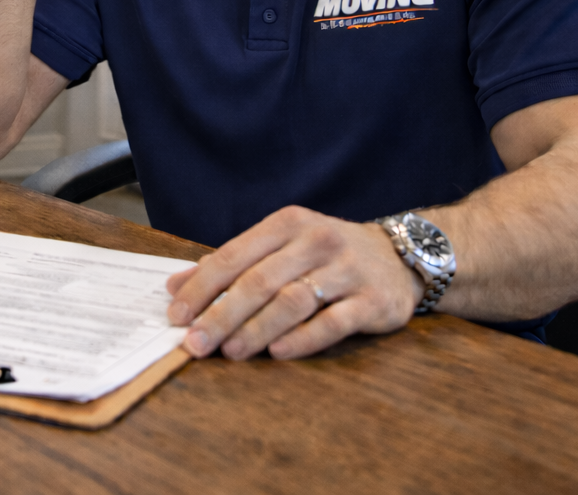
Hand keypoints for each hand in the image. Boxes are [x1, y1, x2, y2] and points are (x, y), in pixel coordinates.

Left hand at [165, 206, 424, 360]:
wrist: (401, 256)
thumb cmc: (325, 254)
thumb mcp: (280, 246)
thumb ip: (230, 264)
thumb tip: (176, 286)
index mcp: (286, 224)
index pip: (233, 256)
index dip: (201, 288)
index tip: (176, 316)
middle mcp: (316, 241)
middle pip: (259, 281)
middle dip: (221, 315)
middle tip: (195, 344)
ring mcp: (346, 270)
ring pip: (292, 301)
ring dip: (256, 329)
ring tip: (229, 351)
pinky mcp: (373, 300)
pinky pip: (333, 322)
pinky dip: (302, 339)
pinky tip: (277, 353)